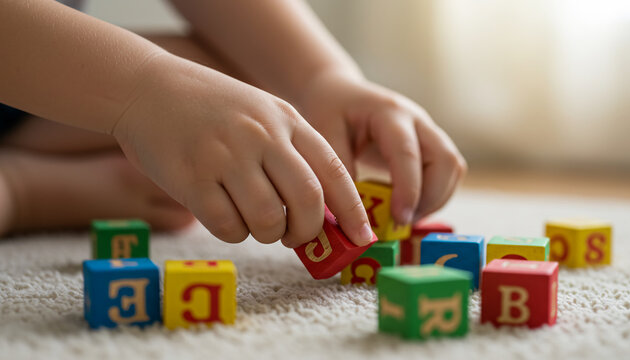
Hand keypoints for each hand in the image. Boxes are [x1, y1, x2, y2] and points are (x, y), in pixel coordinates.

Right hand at [111, 55, 372, 247]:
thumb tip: (322, 211)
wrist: (148, 88)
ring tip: (253, 220)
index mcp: (286, 120)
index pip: (333, 171)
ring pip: (269, 220)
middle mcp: (261, 136)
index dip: (352, 210)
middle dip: (308, 230)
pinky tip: (224, 213)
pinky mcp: (192, 178)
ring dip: (267, 234)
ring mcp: (226, 156)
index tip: (363, 237)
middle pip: (307, 201)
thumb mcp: (263, 114)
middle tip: (294, 236)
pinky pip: (228, 227)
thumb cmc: (213, 109)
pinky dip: (233, 232)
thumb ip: (293, 153)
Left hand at [298, 71, 466, 224]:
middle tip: (401, 223)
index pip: (408, 153)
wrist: (341, 92)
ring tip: (402, 218)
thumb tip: (354, 213)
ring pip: (452, 169)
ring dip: (435, 200)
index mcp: (389, 113)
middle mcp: (417, 120)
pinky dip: (434, 196)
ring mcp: (428, 132)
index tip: (399, 219)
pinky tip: (408, 207)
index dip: (408, 189)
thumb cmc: (331, 110)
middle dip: (430, 198)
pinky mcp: (430, 145)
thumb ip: (339, 170)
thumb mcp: (324, 134)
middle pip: (445, 160)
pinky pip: (447, 174)